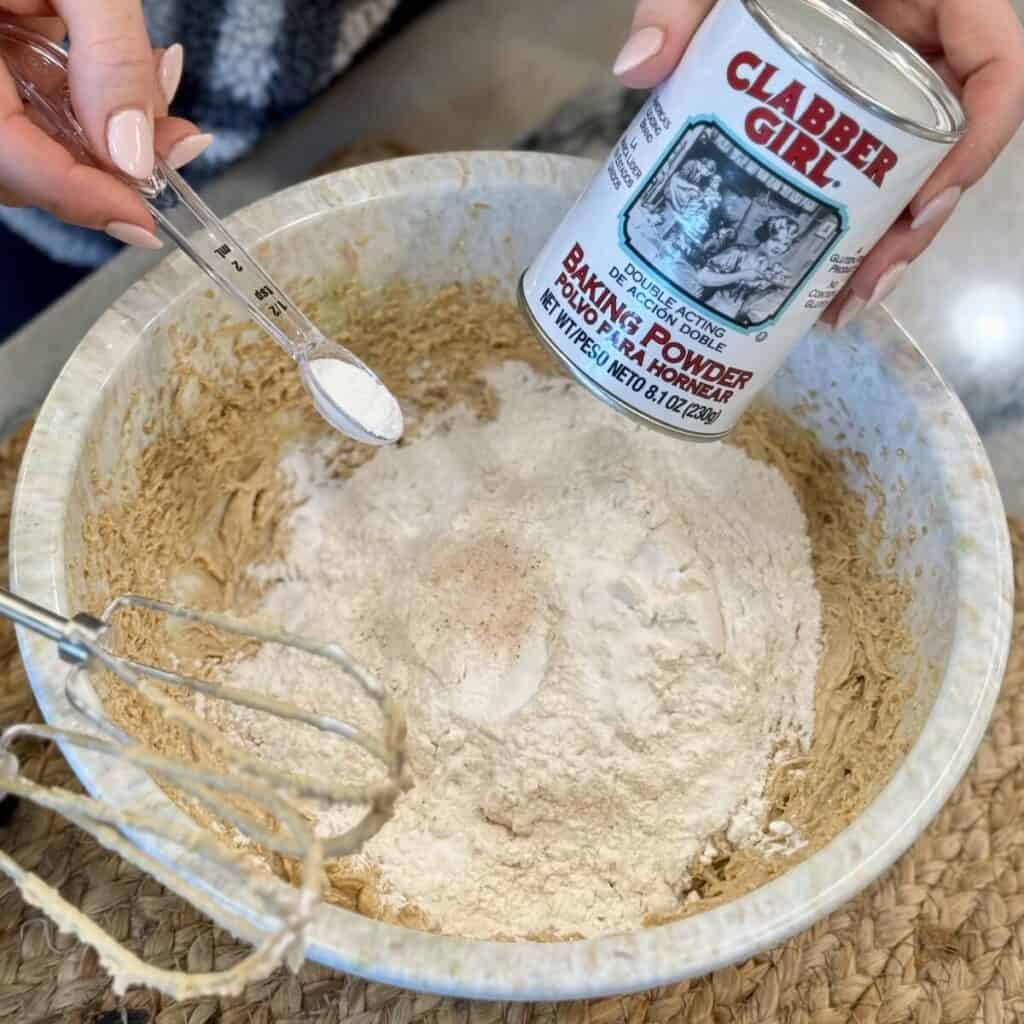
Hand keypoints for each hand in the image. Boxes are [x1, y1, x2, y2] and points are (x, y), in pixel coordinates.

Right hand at [0, 2, 210, 249]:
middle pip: (22, 164)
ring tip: (164, 93)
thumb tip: (135, 153)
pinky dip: (89, 95)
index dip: (81, 199)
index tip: (145, 222)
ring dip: (109, 131)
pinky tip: (138, 72)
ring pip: (32, 138)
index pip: (9, 161)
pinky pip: (31, 97)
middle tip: (178, 143)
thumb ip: (106, 55)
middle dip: (108, 165)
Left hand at [615, 0, 1023, 327]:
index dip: (974, 146)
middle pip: (945, 146)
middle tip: (860, 290)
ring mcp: (880, 82)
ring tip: (834, 304)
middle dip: (910, 228)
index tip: (920, 209)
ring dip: (877, 241)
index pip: (996, 69)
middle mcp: (916, 44)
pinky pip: (859, 165)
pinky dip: (843, 218)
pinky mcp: (840, 109)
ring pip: (904, 169)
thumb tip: (634, 69)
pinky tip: (811, 269)